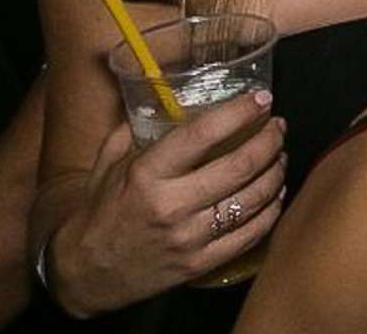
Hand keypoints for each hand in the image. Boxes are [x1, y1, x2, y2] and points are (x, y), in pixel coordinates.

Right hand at [45, 91, 285, 316]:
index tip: (261, 98)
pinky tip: (276, 194)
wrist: (86, 272)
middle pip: (240, 166)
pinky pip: (250, 235)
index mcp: (147, 173)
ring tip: (280, 155)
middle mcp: (171, 205)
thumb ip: (136, 127)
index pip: (203, 134)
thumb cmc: (100, 211)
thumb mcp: (108, 163)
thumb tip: (168, 95)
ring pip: (253, 199)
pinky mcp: (201, 263)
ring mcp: (189, 237)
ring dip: (276, 172)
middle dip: (269, 140)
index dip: (239, 112)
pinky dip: (271, 210)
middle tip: (278, 126)